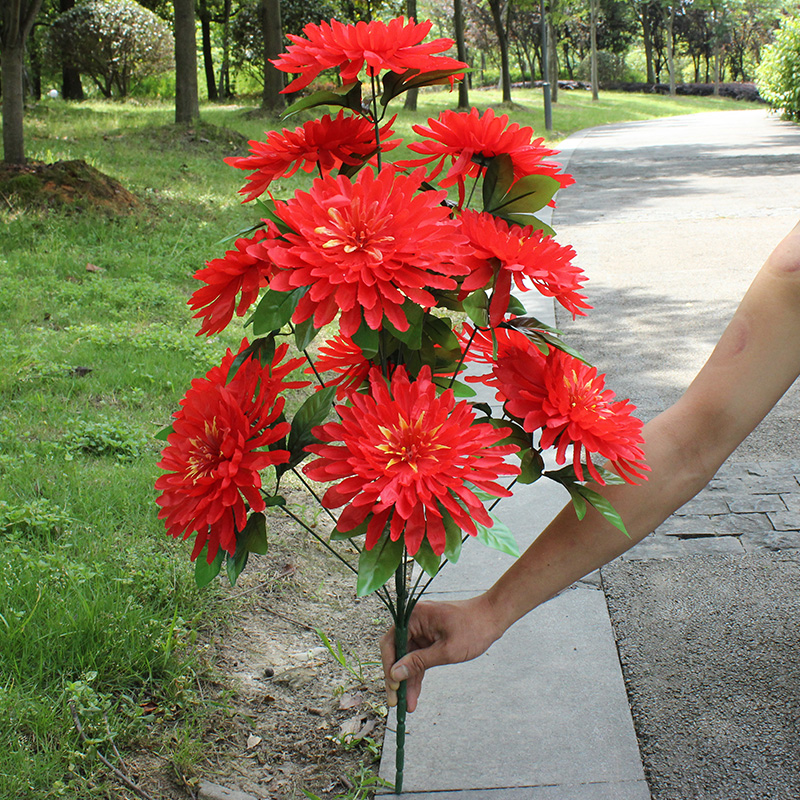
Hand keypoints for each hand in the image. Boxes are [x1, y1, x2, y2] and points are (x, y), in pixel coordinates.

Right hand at [379, 594, 503, 711]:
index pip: (391, 643)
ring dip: (407, 679)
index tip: (393, 687)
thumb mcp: (447, 650)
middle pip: (397, 652)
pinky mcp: (429, 636)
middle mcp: (414, 621)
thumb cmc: (473, 629)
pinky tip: (414, 692)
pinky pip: (418, 656)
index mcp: (414, 616)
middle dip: (397, 677)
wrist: (492, 617)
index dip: (390, 667)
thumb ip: (419, 662)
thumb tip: (395, 674)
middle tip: (396, 702)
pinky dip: (417, 673)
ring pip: (407, 658)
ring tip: (408, 705)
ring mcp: (421, 629)